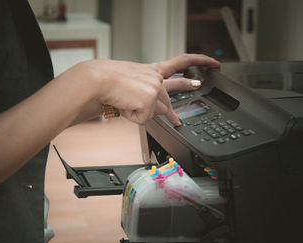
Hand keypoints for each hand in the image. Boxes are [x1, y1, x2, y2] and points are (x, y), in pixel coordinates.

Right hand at [74, 54, 219, 125]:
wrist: (95, 80)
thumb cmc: (107, 82)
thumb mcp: (132, 88)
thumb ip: (151, 99)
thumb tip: (164, 112)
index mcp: (150, 71)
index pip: (178, 64)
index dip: (196, 62)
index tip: (207, 62)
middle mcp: (155, 77)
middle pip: (176, 85)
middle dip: (188, 86)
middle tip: (198, 84)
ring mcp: (155, 88)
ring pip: (152, 111)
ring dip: (136, 112)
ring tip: (121, 101)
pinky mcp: (150, 100)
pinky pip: (142, 119)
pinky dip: (131, 116)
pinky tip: (122, 104)